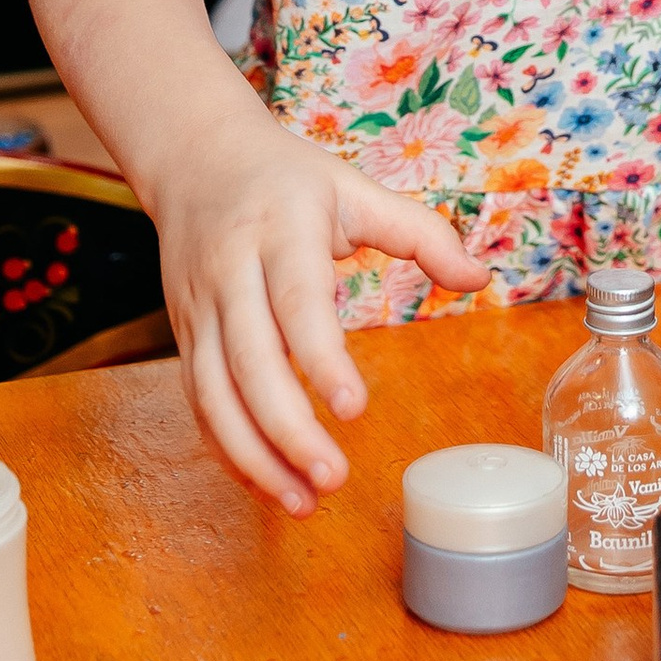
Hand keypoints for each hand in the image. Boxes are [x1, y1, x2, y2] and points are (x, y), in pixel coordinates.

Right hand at [140, 117, 483, 512]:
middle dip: (286, 430)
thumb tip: (479, 280)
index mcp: (279, 231)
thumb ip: (419, 233)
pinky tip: (267, 483)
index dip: (320, 358)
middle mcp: (229, 273)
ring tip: (302, 502)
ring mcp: (198, 309)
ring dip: (252, 456)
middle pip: (247, 363)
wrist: (194, 158)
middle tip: (332, 480)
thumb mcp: (354, 189)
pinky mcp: (182, 336)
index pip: (296, 302)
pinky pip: (198, 403)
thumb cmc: (285, 179)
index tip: (354, 408)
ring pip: (212, 395)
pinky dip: (227, 450)